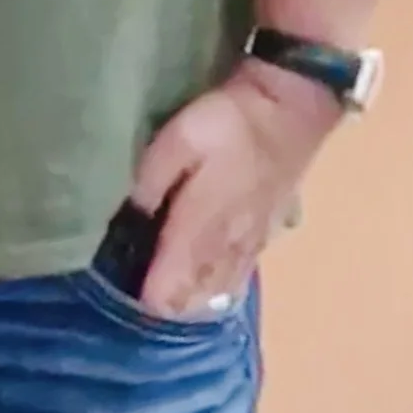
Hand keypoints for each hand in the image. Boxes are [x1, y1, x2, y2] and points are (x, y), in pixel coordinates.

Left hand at [126, 62, 340, 316]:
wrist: (291, 111)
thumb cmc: (228, 123)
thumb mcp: (176, 141)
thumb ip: (151, 183)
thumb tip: (128, 219)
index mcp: (199, 230)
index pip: (170, 289)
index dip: (144, 297)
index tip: (121, 290)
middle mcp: (226, 248)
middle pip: (193, 299)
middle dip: (165, 301)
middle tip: (137, 286)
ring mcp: (251, 245)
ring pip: (218, 291)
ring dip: (192, 298)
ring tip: (168, 290)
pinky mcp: (266, 234)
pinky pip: (239, 276)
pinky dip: (219, 286)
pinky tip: (208, 284)